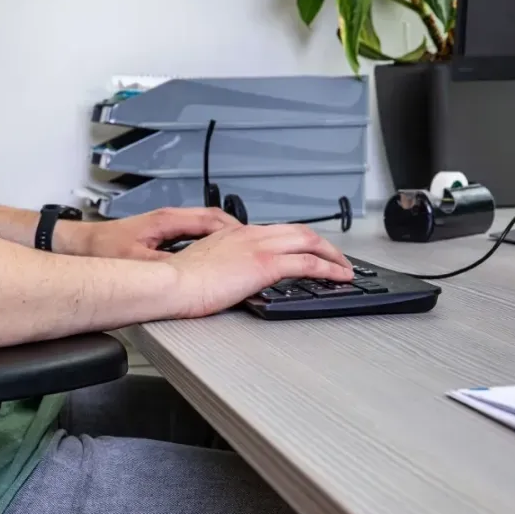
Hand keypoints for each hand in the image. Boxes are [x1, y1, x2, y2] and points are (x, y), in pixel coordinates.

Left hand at [61, 207, 241, 259]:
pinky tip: (213, 253)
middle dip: (235, 231)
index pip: (211, 219)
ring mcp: (165, 224)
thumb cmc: (102, 247)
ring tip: (238, 249)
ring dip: (223, 235)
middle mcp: (169, 218)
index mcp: (167, 219)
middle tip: (252, 243)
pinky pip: (194, 232)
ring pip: (204, 225)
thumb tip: (185, 274)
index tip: (249, 239)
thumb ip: (162, 267)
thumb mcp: (135, 261)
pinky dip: (209, 240)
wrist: (81, 243)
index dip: (234, 230)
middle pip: (213, 219)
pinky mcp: (160, 232)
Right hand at [165, 223, 353, 317]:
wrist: (170, 283)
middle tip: (336, 258)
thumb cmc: (176, 281)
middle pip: (299, 231)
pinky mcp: (264, 264)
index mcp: (233, 233)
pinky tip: (340, 278)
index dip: (297, 240)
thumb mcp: (201, 266)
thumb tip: (228, 278)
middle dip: (323, 244)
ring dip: (332, 255)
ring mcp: (258, 247)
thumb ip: (220, 265)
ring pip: (309, 241)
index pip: (275, 231)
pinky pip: (308, 263)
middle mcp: (249, 234)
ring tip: (344, 269)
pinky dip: (329, 269)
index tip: (306, 251)